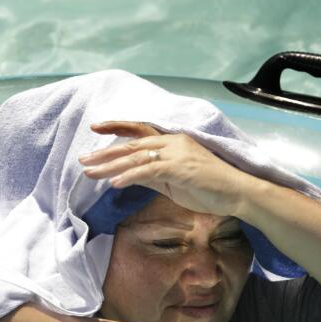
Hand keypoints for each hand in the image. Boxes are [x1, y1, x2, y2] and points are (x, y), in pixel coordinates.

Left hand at [79, 121, 257, 217]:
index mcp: (173, 142)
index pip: (139, 132)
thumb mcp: (176, 182)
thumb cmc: (211, 188)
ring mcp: (176, 154)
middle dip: (105, 154)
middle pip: (132, 145)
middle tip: (83, 161)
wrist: (238, 193)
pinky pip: (148, 171)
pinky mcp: (180, 168)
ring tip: (90, 173)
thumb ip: (155, 176)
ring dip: (110, 166)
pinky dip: (129, 176)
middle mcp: (173, 143)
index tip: (95, 129)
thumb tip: (132, 176)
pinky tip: (113, 184)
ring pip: (136, 157)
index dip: (116, 128)